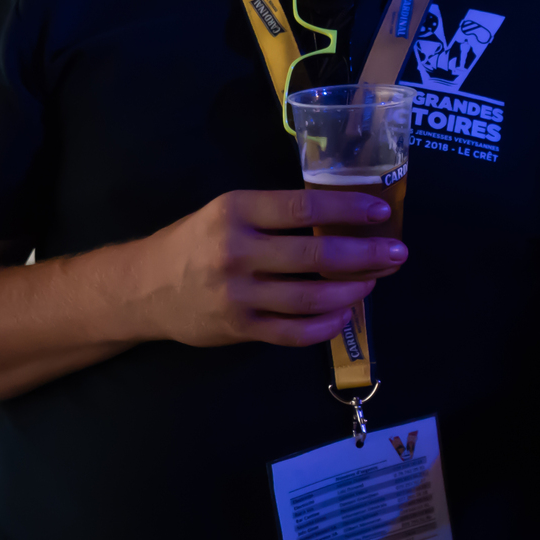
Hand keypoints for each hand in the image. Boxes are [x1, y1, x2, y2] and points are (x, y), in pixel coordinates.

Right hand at [131, 190, 405, 347]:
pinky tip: (345, 314)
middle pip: (315, 257)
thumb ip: (276, 216)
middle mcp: (236, 252)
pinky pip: (293, 333)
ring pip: (311, 298)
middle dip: (365, 256)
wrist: (142, 288)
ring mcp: (237, 295)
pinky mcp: (238, 329)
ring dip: (352, 292)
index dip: (347, 210)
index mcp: (237, 212)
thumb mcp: (229, 213)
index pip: (303, 207)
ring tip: (374, 282)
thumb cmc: (197, 242)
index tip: (380, 212)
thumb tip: (343, 219)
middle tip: (397, 253)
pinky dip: (326, 326)